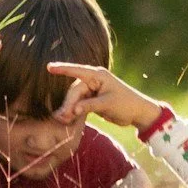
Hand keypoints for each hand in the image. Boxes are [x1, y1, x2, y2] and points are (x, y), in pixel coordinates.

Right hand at [46, 62, 163, 132]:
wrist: (138, 113)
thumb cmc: (126, 104)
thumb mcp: (108, 104)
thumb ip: (90, 105)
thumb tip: (74, 110)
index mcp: (98, 76)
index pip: (77, 71)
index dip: (62, 69)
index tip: (49, 67)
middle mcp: (93, 81)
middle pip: (75, 91)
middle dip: (68, 103)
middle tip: (62, 117)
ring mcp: (92, 91)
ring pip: (75, 99)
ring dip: (69, 109)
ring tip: (63, 120)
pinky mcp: (92, 101)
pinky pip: (79, 105)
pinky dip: (74, 112)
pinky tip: (68, 120)